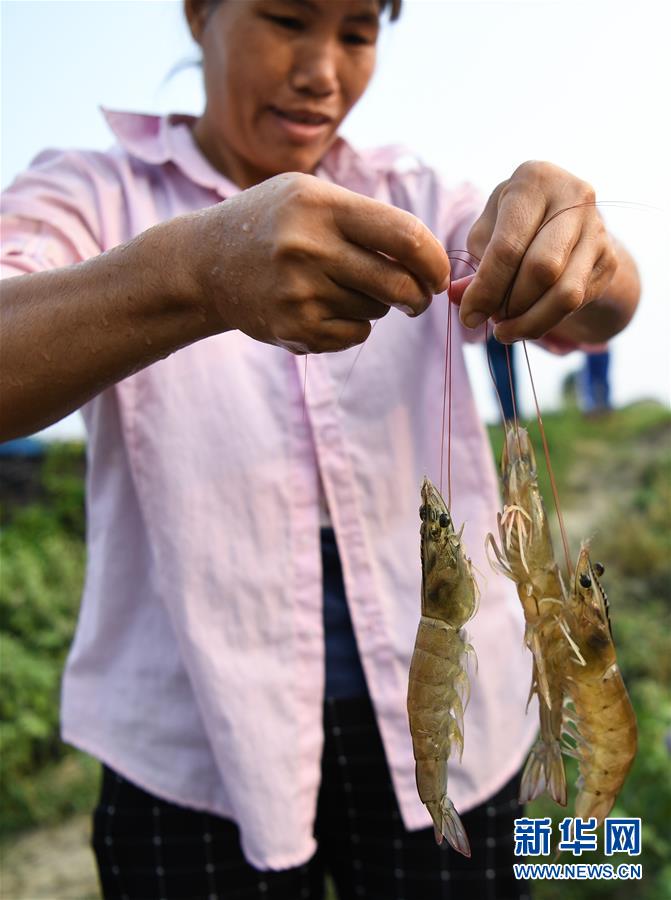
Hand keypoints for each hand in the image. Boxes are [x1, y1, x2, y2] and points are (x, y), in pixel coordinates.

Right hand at [182, 172, 450, 352]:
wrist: (205, 263)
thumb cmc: (271, 223)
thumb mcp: (310, 196)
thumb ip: (368, 219)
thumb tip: (429, 258)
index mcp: (321, 207)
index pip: (405, 237)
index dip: (434, 260)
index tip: (438, 273)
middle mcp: (309, 248)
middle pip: (398, 285)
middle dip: (417, 296)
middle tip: (415, 297)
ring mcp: (299, 293)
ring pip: (375, 311)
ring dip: (373, 304)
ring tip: (338, 286)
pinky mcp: (294, 328)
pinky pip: (354, 335)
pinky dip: (351, 326)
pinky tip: (322, 307)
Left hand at [457, 161, 617, 342]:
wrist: (563, 220)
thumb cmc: (513, 225)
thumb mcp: (487, 234)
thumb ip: (474, 267)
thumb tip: (457, 297)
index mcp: (533, 181)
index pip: (508, 246)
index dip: (486, 289)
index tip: (468, 318)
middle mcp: (573, 197)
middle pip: (541, 270)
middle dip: (510, 306)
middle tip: (493, 321)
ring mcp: (597, 228)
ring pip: (565, 293)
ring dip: (531, 321)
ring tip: (507, 329)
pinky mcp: (609, 258)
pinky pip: (577, 302)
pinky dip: (547, 319)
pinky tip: (529, 319)